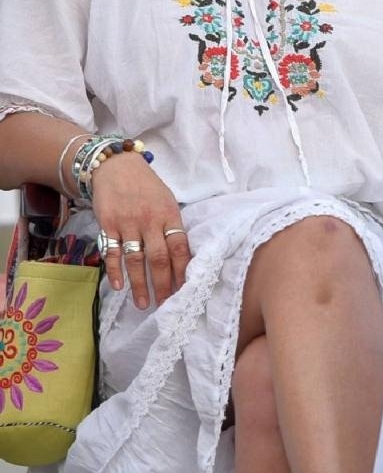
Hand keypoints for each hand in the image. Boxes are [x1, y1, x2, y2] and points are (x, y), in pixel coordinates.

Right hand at [90, 152, 187, 309]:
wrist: (116, 167)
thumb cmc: (147, 187)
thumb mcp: (167, 201)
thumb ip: (172, 226)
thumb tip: (182, 257)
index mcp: (170, 216)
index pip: (180, 248)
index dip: (183, 271)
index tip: (184, 291)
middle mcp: (150, 221)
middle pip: (159, 258)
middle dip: (163, 284)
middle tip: (165, 305)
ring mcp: (128, 223)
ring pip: (135, 259)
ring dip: (139, 284)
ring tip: (143, 304)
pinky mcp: (108, 224)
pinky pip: (111, 251)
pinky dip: (114, 270)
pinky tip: (118, 286)